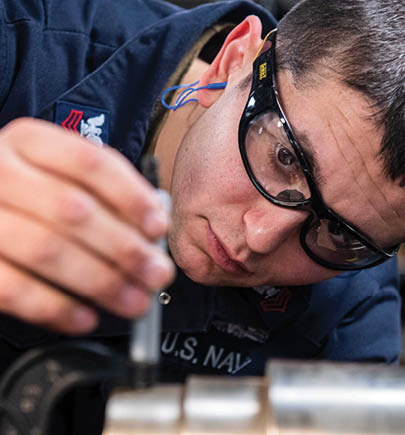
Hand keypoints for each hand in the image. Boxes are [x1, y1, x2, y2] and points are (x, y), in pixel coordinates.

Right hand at [0, 118, 174, 333]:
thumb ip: (105, 192)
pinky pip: (12, 288)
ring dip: (101, 282)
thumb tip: (152, 227)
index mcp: (30, 142)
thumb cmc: (30, 192)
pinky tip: (86, 317)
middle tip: (157, 273)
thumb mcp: (61, 173)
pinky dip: (55, 307)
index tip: (158, 227)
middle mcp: (0, 172)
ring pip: (46, 249)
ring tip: (134, 300)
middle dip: (125, 248)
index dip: (131, 197)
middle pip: (73, 210)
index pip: (91, 163)